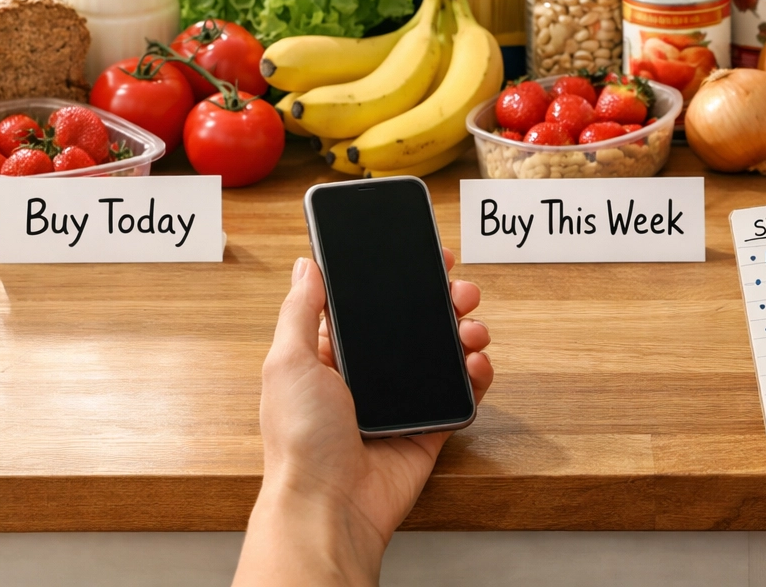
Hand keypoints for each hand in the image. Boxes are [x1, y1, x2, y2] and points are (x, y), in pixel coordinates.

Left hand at [233, 253, 492, 586]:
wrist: (330, 505)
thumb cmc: (299, 441)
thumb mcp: (288, 362)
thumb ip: (300, 310)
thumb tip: (306, 265)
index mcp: (333, 355)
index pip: (372, 306)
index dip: (399, 280)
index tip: (425, 259)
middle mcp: (369, 376)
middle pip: (416, 324)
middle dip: (443, 300)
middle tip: (460, 290)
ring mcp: (402, 401)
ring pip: (445, 354)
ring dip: (465, 331)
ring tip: (472, 326)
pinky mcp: (428, 426)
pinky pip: (462, 394)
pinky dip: (477, 375)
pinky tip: (476, 363)